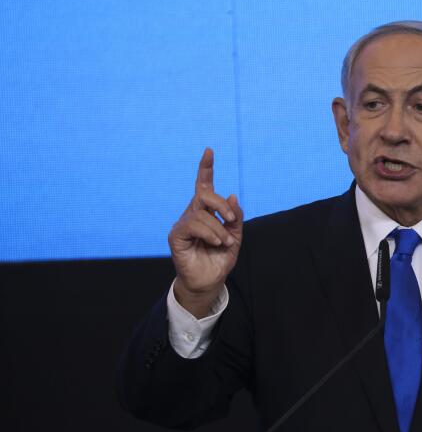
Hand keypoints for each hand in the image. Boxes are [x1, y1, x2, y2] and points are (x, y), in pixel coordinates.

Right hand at [168, 148, 243, 317]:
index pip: (204, 185)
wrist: (210, 280)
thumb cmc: (220, 258)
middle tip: (230, 219)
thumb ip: (234, 217)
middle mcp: (193, 213)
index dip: (206, 168)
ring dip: (219, 228)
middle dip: (221, 204)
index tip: (209, 151)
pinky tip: (215, 243)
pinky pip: (193, 225)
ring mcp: (183, 223)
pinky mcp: (176, 235)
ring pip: (202, 213)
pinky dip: (209, 232)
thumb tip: (232, 195)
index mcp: (206, 211)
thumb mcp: (235, 235)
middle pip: (204, 194)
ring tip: (223, 243)